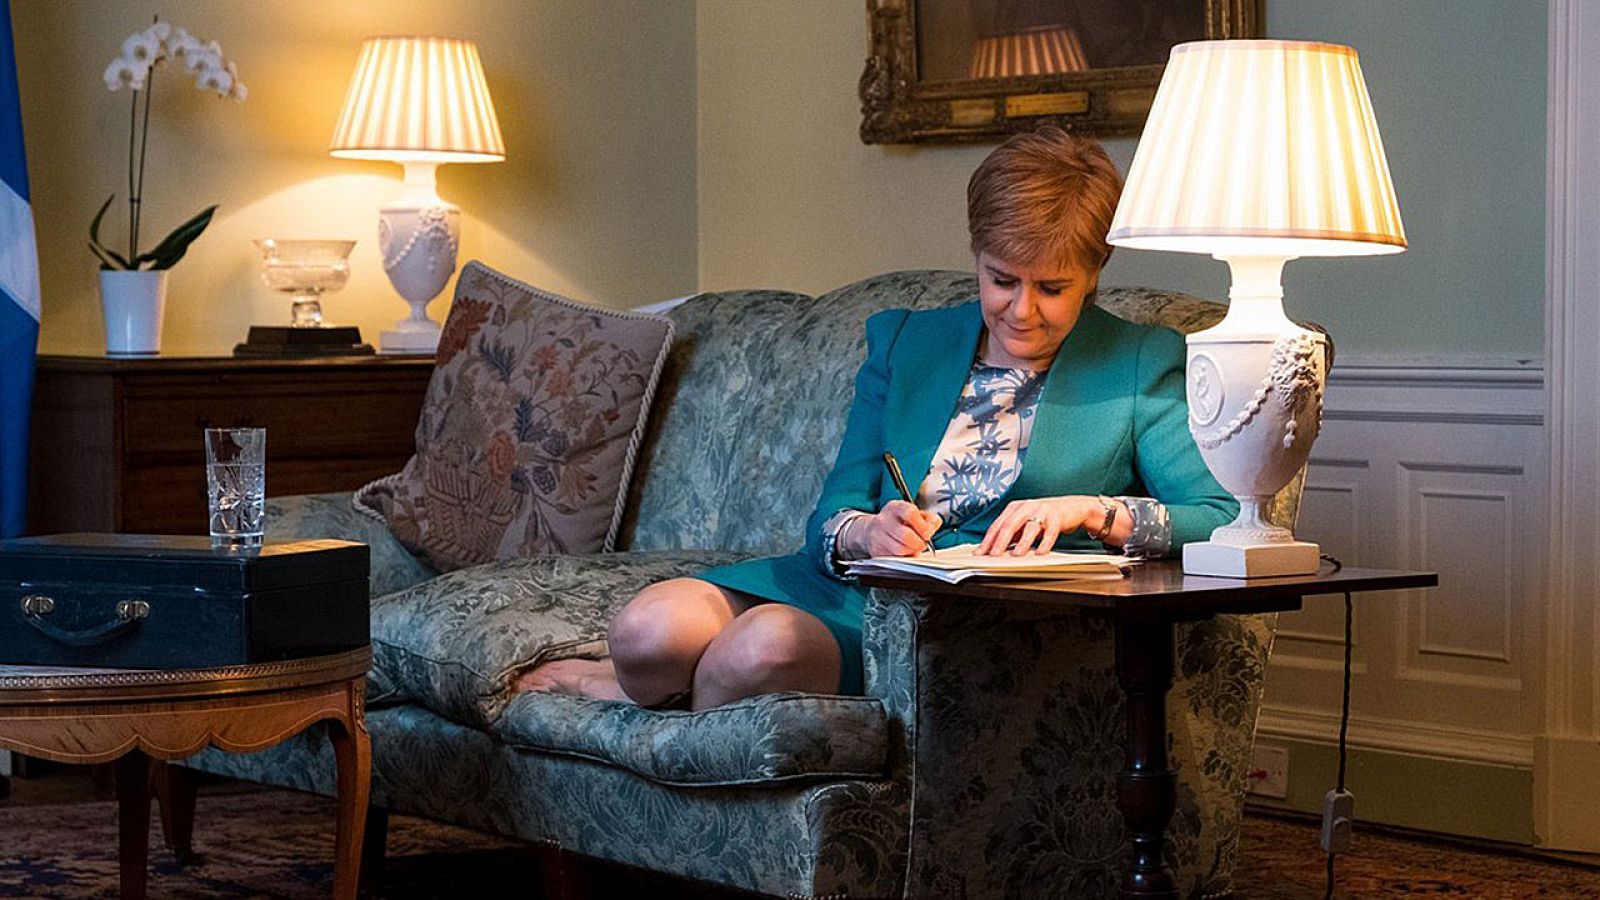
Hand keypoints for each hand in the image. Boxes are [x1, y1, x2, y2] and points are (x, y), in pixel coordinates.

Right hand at [850, 500, 941, 557]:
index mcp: (895, 507)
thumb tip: (933, 527)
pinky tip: (903, 552)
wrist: (875, 530)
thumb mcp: (915, 514)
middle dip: (919, 543)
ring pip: (900, 550)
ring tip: (912, 548)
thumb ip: (929, 519)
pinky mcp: (876, 551)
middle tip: (922, 543)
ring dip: (911, 552)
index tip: (928, 533)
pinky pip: (895, 559)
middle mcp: (883, 520)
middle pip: (905, 535)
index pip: (910, 513)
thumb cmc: (900, 522)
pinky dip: (904, 558)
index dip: (922, 526)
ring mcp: (877, 536)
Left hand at [977, 496, 1124, 555]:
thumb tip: (994, 549)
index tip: (980, 552)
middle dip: (1000, 541)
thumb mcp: (1024, 522)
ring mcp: (1042, 511)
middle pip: (1010, 524)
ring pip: (1030, 527)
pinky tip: (1040, 553)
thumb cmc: (1044, 516)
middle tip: (994, 555)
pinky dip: (1045, 543)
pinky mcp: (1057, 517)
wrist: (1071, 507)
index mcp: (1014, 507)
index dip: (988, 539)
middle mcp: (1027, 506)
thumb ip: (1011, 533)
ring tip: (1016, 555)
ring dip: (1022, 543)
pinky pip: (1050, 532)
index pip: (997, 524)